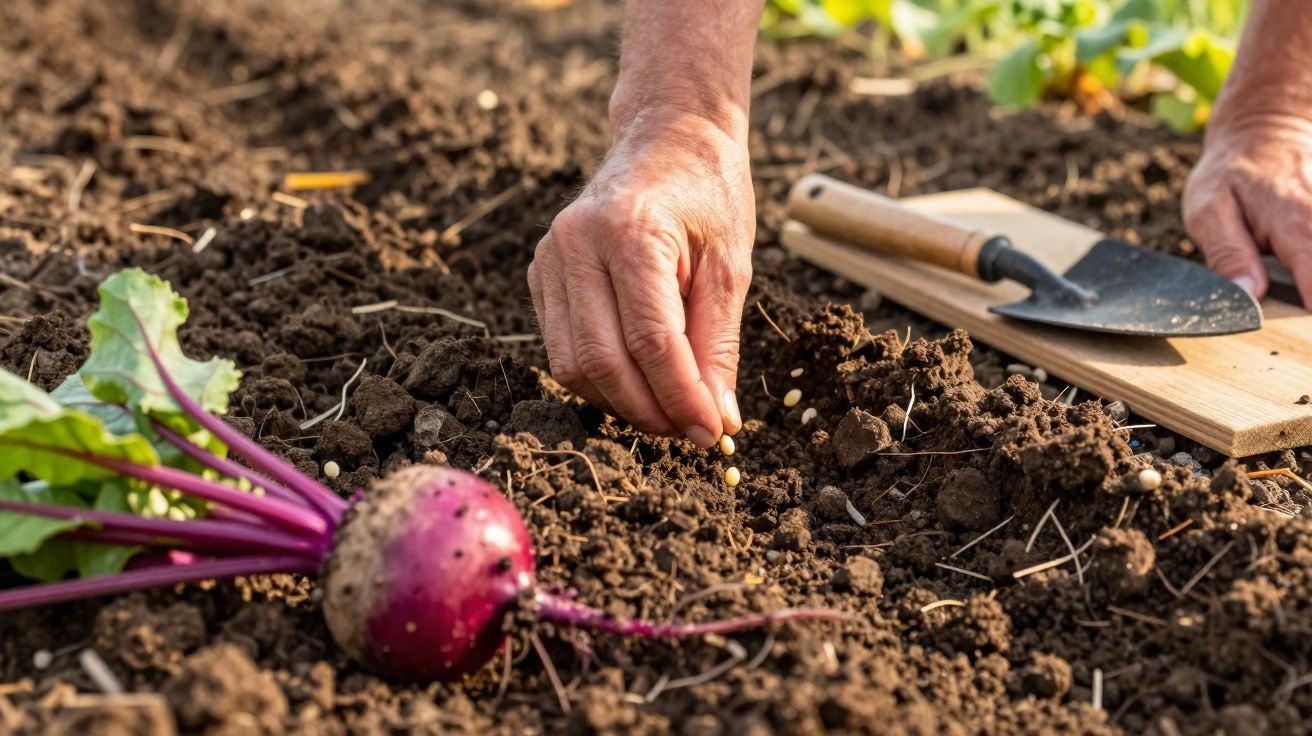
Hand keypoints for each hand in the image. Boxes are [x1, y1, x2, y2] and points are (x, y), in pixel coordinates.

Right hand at [527, 117, 753, 446]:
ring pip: (572, 366)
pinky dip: (601, 379)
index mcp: (629, 231)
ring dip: (622, 403)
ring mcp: (549, 257)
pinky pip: (563, 348)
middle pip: (602, 361)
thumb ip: (718, 344)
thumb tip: (718, 419)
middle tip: (692, 430)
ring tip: (669, 410)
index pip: (651, 341)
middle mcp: (576, 243)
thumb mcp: (731, 264)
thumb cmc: (707, 194)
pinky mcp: (540, 273)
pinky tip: (641, 380)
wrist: (667, 137)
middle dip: (650, 410)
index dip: (682, 397)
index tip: (713, 432)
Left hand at [1183, 118, 1311, 305]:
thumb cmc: (1230, 175)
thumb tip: (1248, 296)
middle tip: (1287, 305)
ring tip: (1289, 283)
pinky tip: (1298, 269)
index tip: (1301, 327)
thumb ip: (1228, 254)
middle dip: (1308, 296)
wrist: (1266, 132)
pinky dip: (1308, 268)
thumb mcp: (1209, 210)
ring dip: (1307, 279)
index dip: (1310, 307)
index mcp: (1296, 222)